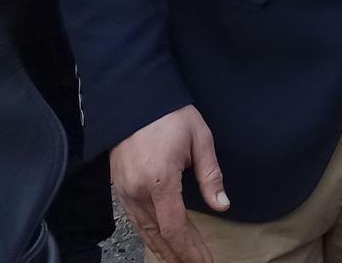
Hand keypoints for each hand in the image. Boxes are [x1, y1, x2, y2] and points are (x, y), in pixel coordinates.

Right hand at [111, 106, 226, 262]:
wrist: (134, 96)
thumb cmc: (170, 114)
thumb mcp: (200, 138)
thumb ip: (210, 175)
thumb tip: (222, 205)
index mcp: (159, 179)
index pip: (174, 227)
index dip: (190, 249)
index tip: (205, 262)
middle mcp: (138, 190)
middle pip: (160, 235)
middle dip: (180, 256)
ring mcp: (125, 191)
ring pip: (145, 232)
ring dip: (164, 251)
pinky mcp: (119, 188)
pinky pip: (135, 221)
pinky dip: (150, 237)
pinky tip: (160, 245)